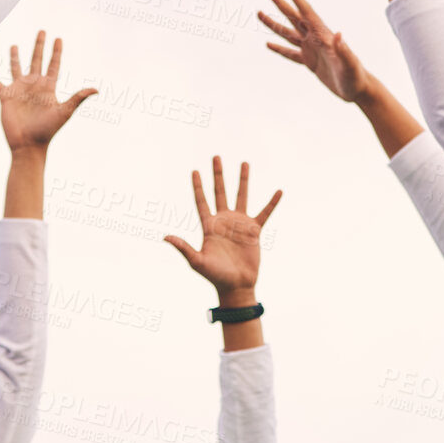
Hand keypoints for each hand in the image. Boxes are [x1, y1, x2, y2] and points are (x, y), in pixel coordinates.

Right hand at [0, 32, 95, 153]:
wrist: (28, 145)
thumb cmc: (47, 130)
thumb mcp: (64, 112)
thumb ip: (77, 98)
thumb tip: (96, 89)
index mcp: (48, 87)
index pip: (54, 65)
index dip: (56, 52)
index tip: (58, 39)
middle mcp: (34, 86)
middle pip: (37, 60)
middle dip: (39, 46)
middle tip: (42, 31)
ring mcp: (19, 90)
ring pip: (16, 68)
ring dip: (15, 57)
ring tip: (13, 45)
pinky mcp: (6, 97)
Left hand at [164, 158, 281, 301]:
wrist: (236, 286)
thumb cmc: (215, 276)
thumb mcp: (197, 261)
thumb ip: (183, 247)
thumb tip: (165, 237)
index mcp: (209, 226)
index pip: (201, 201)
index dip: (197, 186)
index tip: (194, 170)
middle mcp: (224, 221)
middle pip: (220, 192)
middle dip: (218, 175)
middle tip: (216, 156)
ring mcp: (239, 224)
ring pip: (241, 196)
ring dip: (242, 180)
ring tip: (244, 163)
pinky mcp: (254, 231)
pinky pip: (264, 213)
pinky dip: (271, 203)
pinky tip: (278, 191)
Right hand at [258, 0, 374, 102]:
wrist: (358, 90)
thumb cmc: (356, 77)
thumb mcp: (350, 64)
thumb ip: (344, 50)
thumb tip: (338, 34)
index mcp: (323, 36)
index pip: (306, 13)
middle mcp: (316, 39)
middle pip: (294, 17)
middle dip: (281, 3)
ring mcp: (312, 50)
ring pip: (288, 33)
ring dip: (274, 24)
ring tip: (259, 13)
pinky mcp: (310, 62)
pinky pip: (290, 53)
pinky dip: (279, 49)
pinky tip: (268, 44)